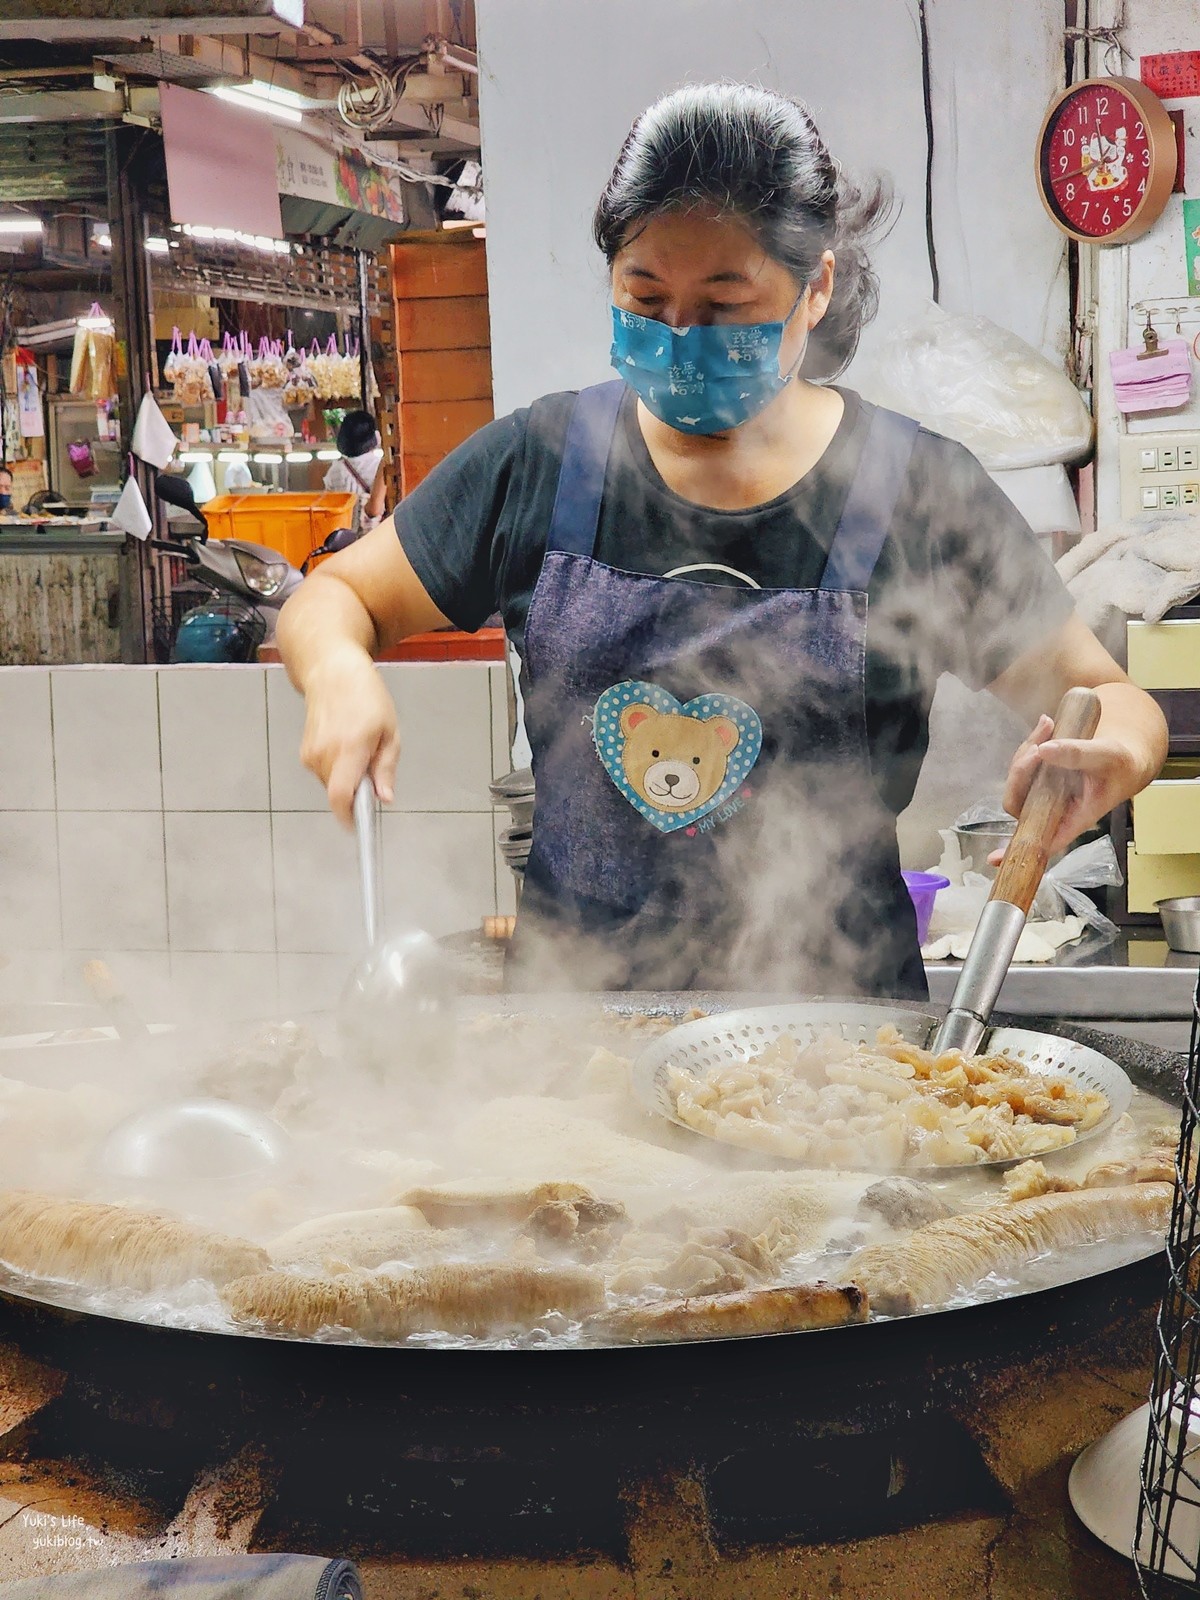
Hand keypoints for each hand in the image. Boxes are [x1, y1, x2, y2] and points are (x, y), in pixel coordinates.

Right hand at [299, 647, 400, 825]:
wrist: (332, 673)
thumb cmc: (365, 696)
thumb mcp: (390, 731)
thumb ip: (385, 769)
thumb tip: (384, 798)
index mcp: (350, 747)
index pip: (341, 795)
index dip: (348, 817)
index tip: (357, 828)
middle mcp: (325, 752)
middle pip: (340, 793)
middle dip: (357, 791)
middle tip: (371, 766)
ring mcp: (311, 753)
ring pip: (333, 785)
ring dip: (348, 777)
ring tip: (359, 748)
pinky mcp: (305, 754)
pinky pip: (325, 774)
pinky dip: (338, 768)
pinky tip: (345, 745)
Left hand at [990, 713, 1137, 863]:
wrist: (1124, 755)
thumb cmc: (1120, 765)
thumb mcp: (1107, 756)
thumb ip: (1079, 754)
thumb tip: (1044, 750)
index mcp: (1074, 817)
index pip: (1043, 841)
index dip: (1019, 850)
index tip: (995, 858)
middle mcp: (1054, 810)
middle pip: (1020, 802)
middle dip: (1021, 772)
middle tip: (1038, 745)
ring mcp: (1044, 794)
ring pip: (1019, 780)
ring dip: (1027, 752)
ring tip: (1048, 726)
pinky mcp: (1040, 778)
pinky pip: (1025, 765)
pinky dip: (1031, 745)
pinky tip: (1047, 727)